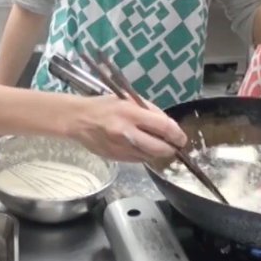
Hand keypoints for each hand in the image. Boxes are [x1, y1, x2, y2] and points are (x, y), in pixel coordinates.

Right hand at [64, 95, 187, 162]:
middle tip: (174, 145)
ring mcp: (121, 148)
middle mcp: (127, 132)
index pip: (163, 127)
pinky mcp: (116, 158)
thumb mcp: (127, 100)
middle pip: (159, 148)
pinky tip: (141, 147)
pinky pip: (138, 160)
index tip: (182, 138)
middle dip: (171, 148)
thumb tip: (167, 125)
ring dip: (158, 153)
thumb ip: (149, 111)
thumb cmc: (104, 106)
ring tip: (157, 144)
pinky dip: (144, 155)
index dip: (177, 134)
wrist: (78, 120)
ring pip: (150, 156)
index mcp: (131, 113)